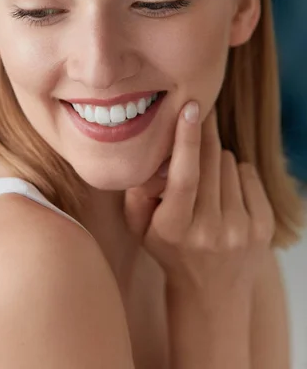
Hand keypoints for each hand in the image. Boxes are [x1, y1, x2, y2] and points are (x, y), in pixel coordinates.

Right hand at [124, 102, 275, 306]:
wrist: (211, 293)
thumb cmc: (169, 249)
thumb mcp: (140, 227)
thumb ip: (138, 191)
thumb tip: (157, 156)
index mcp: (173, 229)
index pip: (183, 177)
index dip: (187, 140)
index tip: (192, 107)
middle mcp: (209, 232)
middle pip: (210, 160)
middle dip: (202, 135)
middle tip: (196, 118)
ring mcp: (240, 231)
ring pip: (229, 162)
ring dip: (215, 162)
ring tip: (206, 185)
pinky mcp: (263, 228)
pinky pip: (248, 173)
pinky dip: (235, 174)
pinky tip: (225, 195)